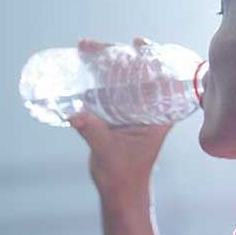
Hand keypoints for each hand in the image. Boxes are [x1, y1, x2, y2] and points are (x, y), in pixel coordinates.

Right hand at [68, 37, 174, 211]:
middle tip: (96, 45)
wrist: (119, 192)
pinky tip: (82, 66)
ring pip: (121, 80)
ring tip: (86, 49)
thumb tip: (75, 116)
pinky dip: (96, 79)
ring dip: (105, 64)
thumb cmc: (123, 174)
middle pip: (137, 73)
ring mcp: (132, 111)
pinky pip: (108, 91)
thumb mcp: (107, 151)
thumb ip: (93, 132)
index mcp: (158, 115)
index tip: (138, 42)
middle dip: (118, 55)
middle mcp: (148, 109)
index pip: (161, 78)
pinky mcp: (117, 116)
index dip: (152, 56)